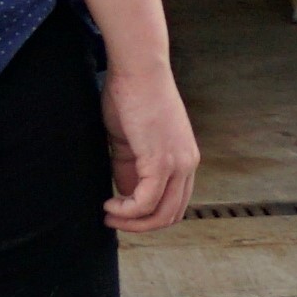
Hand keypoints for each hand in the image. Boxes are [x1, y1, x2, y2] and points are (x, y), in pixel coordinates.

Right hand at [101, 63, 199, 232]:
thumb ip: (132, 169)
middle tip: (112, 220)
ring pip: (162, 214)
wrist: (137, 70)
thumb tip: (127, 196)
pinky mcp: (161, 161)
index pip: (175, 202)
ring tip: (108, 214)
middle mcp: (188, 164)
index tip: (121, 213)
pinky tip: (109, 204)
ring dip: (132, 222)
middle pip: (171, 215)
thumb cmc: (131, 98)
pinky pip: (146, 202)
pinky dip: (126, 211)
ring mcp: (178, 163)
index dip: (148, 216)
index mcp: (184, 158)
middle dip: (140, 226)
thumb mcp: (132, 143)